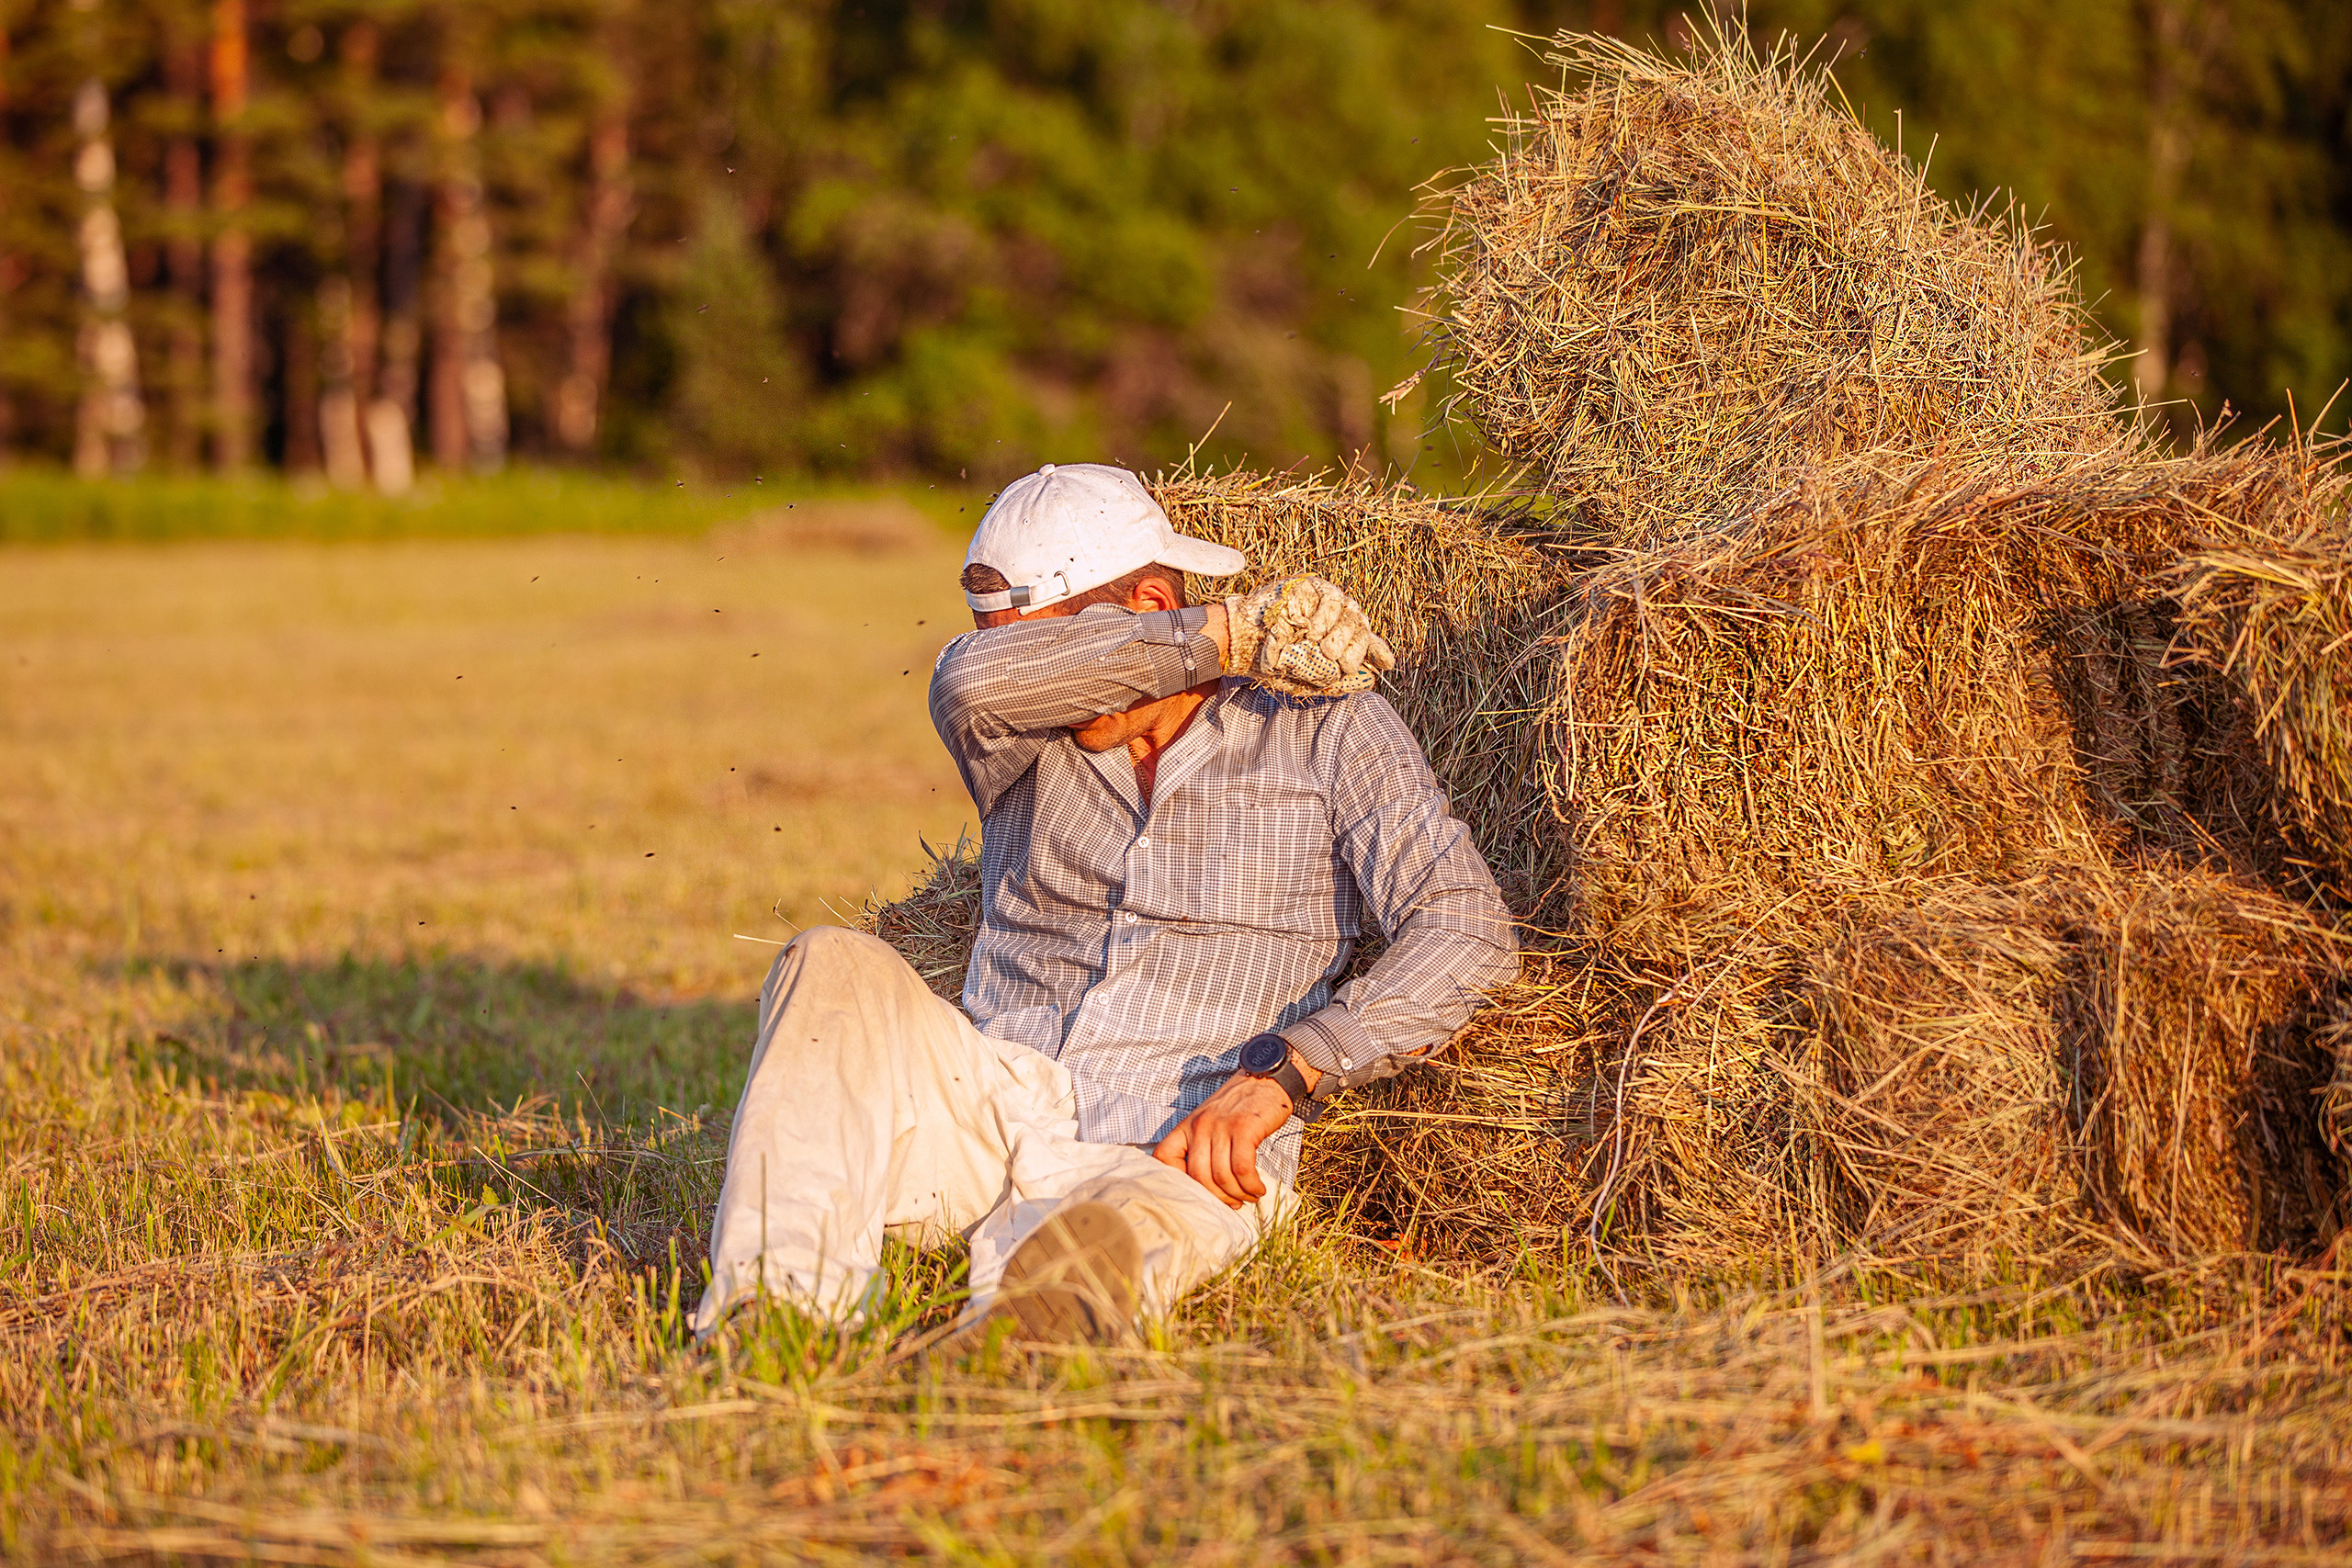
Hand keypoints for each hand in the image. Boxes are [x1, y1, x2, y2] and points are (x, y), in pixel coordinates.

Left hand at [1151, 1072, 1294, 1207]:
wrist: (1264, 1080)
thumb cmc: (1239, 1108)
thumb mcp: (1210, 1122)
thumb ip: (1203, 1147)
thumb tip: (1209, 1189)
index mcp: (1187, 1126)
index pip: (1163, 1157)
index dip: (1173, 1181)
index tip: (1196, 1194)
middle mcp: (1200, 1126)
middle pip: (1199, 1177)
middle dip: (1218, 1198)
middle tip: (1234, 1203)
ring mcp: (1221, 1126)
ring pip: (1222, 1176)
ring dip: (1238, 1194)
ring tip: (1250, 1196)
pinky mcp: (1244, 1128)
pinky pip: (1242, 1168)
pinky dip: (1251, 1185)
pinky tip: (1258, 1189)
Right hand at [1223, 576, 1396, 696]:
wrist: (1242, 643)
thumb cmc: (1273, 662)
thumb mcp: (1307, 679)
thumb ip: (1337, 682)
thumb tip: (1371, 680)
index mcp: (1336, 636)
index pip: (1366, 640)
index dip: (1378, 650)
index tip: (1387, 664)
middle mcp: (1334, 615)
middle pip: (1361, 625)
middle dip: (1355, 648)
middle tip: (1342, 663)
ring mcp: (1321, 598)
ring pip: (1348, 609)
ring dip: (1339, 633)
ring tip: (1324, 650)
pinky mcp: (1308, 585)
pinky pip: (1328, 595)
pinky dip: (1324, 615)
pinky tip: (1313, 631)